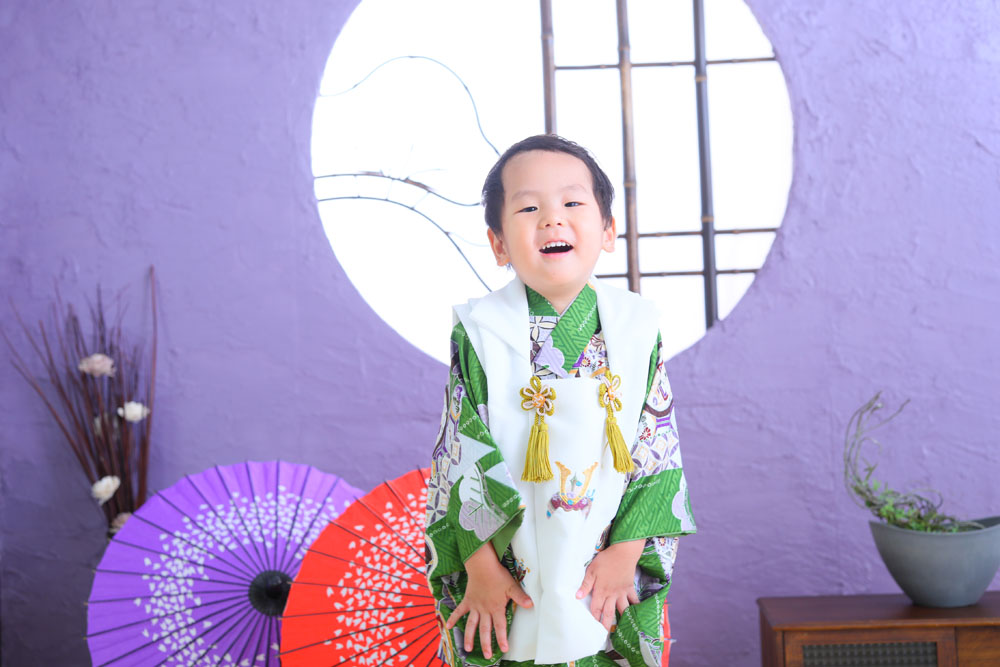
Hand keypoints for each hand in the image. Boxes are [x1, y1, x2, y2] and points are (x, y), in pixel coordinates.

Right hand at [445, 543, 533, 658]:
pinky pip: (459, 611)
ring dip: (469, 637)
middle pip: (485, 630)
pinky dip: (453, 618)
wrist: (482, 566)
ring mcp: (475, 606)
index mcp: (496, 608)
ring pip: (471, 624)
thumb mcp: (512, 586)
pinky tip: (448, 627)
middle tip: (487, 656)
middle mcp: (484, 610)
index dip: (502, 638)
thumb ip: (520, 597)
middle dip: (486, 644)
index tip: (504, 649)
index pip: (500, 627)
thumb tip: (531, 605)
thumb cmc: (498, 576)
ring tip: (467, 649)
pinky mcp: (467, 600)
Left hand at [576, 538, 643, 630]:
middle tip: (605, 635)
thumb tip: (577, 597)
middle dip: (606, 624)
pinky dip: (636, 607)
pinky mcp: (629, 587)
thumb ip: (585, 584)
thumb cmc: (605, 560)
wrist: (623, 553)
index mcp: (600, 591)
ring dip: (621, 619)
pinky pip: (634, 600)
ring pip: (622, 609)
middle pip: (608, 612)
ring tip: (621, 629)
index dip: (594, 618)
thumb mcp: (591, 570)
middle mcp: (611, 594)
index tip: (592, 627)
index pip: (596, 608)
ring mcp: (622, 592)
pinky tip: (638, 613)